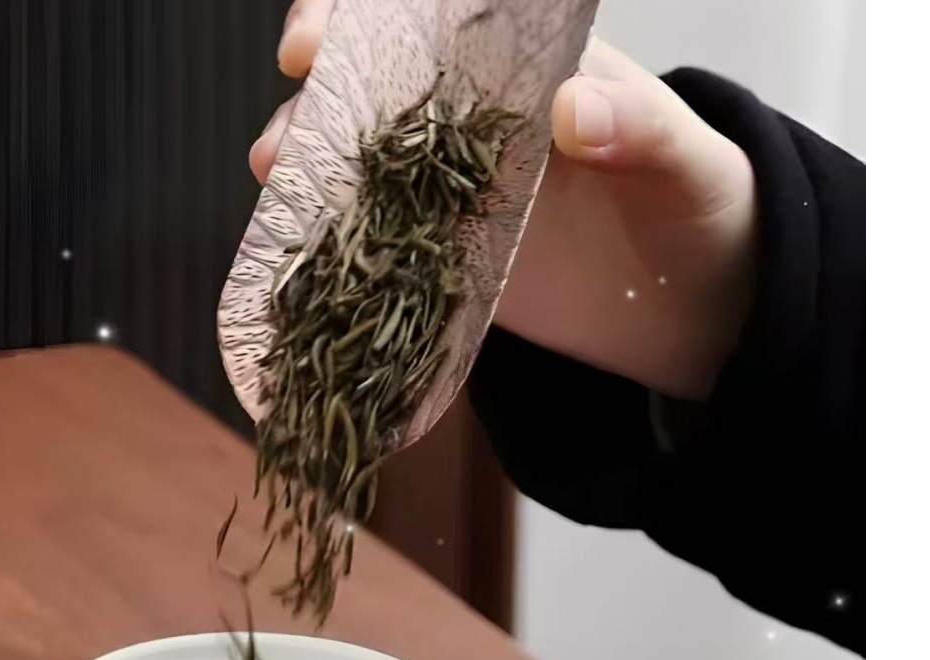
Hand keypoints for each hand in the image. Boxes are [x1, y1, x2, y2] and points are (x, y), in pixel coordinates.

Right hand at [250, 4, 756, 401]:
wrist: (698, 306)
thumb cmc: (702, 209)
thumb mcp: (684, 163)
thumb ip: (638, 131)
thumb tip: (570, 113)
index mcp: (528, 70)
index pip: (436, 22)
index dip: (370, 18)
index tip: (324, 33)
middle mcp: (479, 125)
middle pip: (383, 88)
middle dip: (325, 87)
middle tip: (291, 103)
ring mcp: (457, 195)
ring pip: (368, 165)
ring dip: (316, 163)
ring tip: (281, 177)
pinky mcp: (452, 263)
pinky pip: (386, 247)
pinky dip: (341, 247)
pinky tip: (301, 251)